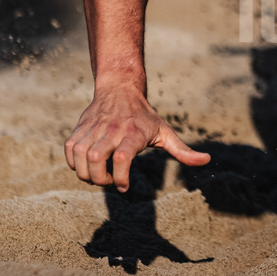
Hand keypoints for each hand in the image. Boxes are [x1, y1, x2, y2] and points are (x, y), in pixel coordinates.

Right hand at [64, 86, 209, 192]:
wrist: (120, 89)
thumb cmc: (144, 116)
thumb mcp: (165, 131)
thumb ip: (182, 150)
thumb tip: (206, 160)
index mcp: (133, 133)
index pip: (122, 157)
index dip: (120, 177)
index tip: (124, 186)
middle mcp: (112, 130)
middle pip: (96, 159)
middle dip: (100, 179)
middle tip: (110, 181)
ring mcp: (94, 128)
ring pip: (80, 155)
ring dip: (85, 174)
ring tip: (97, 176)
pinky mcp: (80, 128)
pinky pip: (70, 149)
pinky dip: (74, 163)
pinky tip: (85, 166)